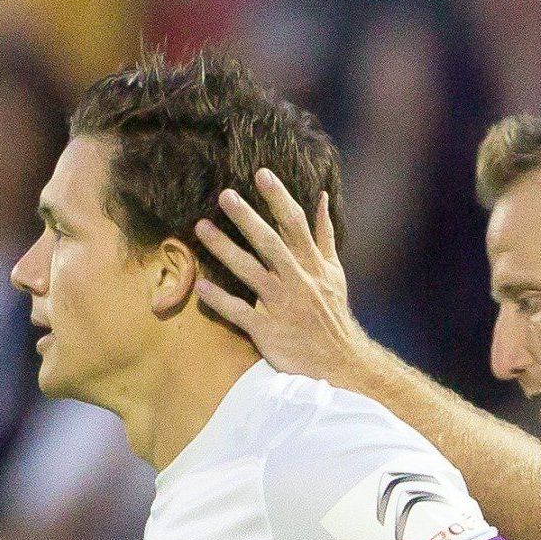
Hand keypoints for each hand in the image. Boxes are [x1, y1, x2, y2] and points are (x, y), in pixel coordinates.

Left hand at [193, 169, 370, 386]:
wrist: (339, 364)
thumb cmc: (332, 316)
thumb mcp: (335, 274)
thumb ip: (325, 237)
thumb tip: (323, 199)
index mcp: (313, 266)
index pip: (295, 224)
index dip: (278, 198)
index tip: (261, 174)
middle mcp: (298, 281)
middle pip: (270, 243)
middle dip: (247, 218)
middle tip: (225, 195)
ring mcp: (282, 306)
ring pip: (251, 272)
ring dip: (225, 249)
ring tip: (201, 228)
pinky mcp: (269, 331)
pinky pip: (241, 313)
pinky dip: (220, 300)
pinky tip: (201, 287)